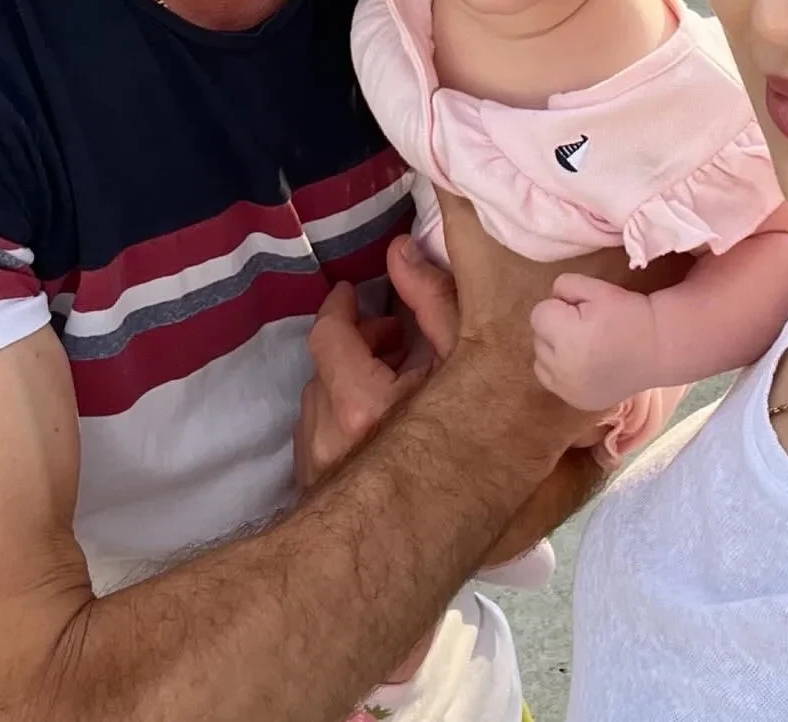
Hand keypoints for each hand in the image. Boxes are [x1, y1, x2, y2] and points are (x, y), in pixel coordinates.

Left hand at [294, 237, 459, 487]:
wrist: (437, 536)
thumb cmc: (473, 450)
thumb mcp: (466, 363)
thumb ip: (433, 301)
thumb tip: (399, 251)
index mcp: (360, 404)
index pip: (327, 335)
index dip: (340, 307)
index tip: (353, 293)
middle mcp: (328, 436)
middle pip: (325, 366)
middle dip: (357, 346)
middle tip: (393, 340)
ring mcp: (317, 467)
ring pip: (320, 402)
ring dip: (347, 383)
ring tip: (391, 382)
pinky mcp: (314, 489)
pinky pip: (318, 436)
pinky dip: (340, 418)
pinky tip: (377, 423)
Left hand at [532, 273, 659, 411]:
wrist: (657, 348)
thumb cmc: (628, 314)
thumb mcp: (596, 287)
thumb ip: (564, 286)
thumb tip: (551, 301)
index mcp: (567, 337)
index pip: (538, 314)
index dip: (559, 307)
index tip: (581, 310)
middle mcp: (563, 368)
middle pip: (538, 338)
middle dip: (555, 329)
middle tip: (585, 326)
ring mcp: (569, 390)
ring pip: (541, 361)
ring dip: (554, 351)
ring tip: (583, 345)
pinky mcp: (576, 403)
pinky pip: (552, 382)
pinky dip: (561, 371)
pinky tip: (584, 364)